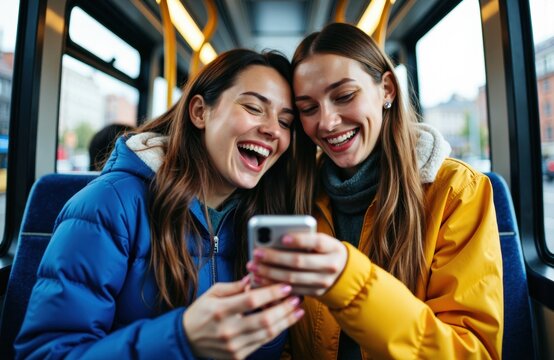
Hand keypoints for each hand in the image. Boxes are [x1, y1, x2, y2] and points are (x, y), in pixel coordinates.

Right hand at [183, 277, 303, 358]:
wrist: (187, 339)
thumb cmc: (201, 312)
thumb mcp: (212, 293)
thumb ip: (234, 286)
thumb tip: (254, 278)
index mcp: (220, 310)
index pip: (251, 300)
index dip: (271, 293)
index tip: (285, 286)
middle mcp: (228, 329)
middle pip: (264, 319)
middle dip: (285, 308)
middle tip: (297, 298)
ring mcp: (233, 345)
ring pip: (267, 334)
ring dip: (286, 321)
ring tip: (297, 310)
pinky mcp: (238, 356)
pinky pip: (262, 343)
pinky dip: (276, 331)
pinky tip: (285, 322)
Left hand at [247, 232, 347, 295]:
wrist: (344, 273)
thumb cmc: (325, 252)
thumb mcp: (323, 242)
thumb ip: (305, 239)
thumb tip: (276, 239)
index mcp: (333, 248)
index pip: (317, 242)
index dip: (299, 240)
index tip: (282, 238)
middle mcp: (331, 265)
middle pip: (299, 261)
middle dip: (275, 258)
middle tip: (257, 253)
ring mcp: (324, 281)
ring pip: (293, 278)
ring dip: (270, 273)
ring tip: (254, 267)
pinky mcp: (316, 293)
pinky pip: (292, 290)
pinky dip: (275, 285)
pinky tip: (261, 279)